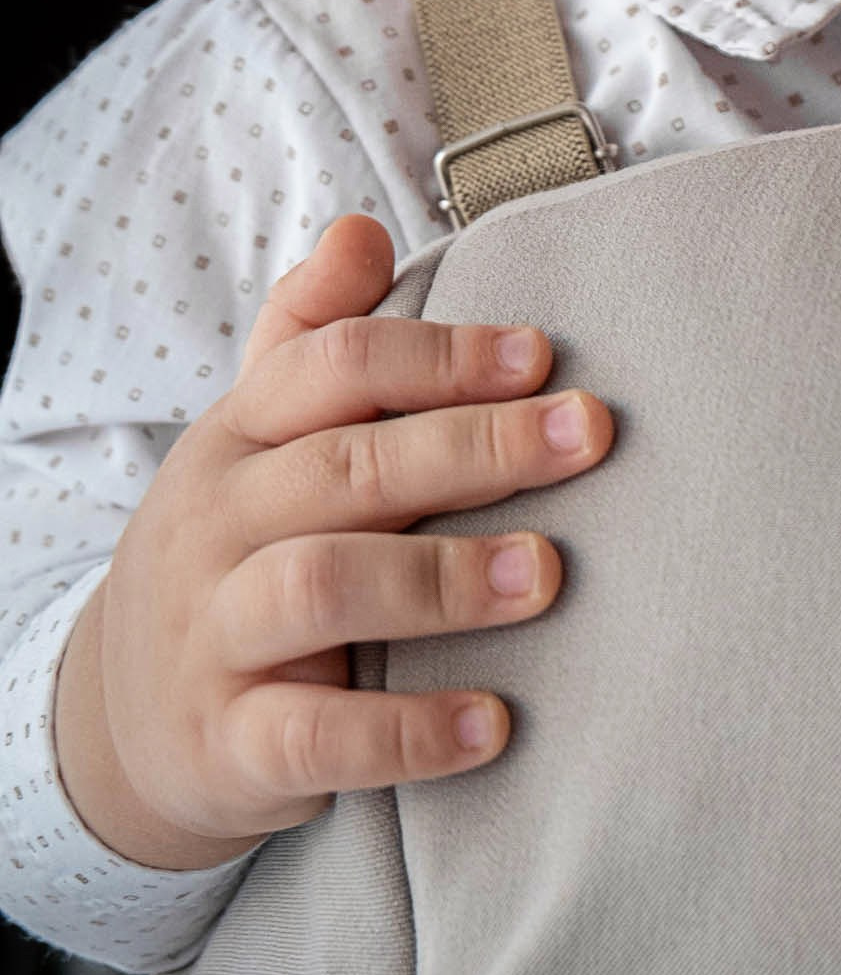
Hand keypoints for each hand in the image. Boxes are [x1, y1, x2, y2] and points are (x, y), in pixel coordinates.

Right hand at [54, 213, 612, 870]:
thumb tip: (363, 227)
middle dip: (474, 447)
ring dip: (442, 579)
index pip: (331, 368)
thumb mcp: (253, 438)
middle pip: (345, 467)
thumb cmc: (233, 551)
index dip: (439, 355)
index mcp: (235, 437)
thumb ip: (310, 332)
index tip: (541, 355)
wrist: (119, 720)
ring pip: (320, 587)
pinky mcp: (227, 746)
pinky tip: (493, 728)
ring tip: (546, 577)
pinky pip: (314, 739)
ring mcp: (213, 637)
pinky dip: (406, 732)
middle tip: (587, 436)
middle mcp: (215, 526)